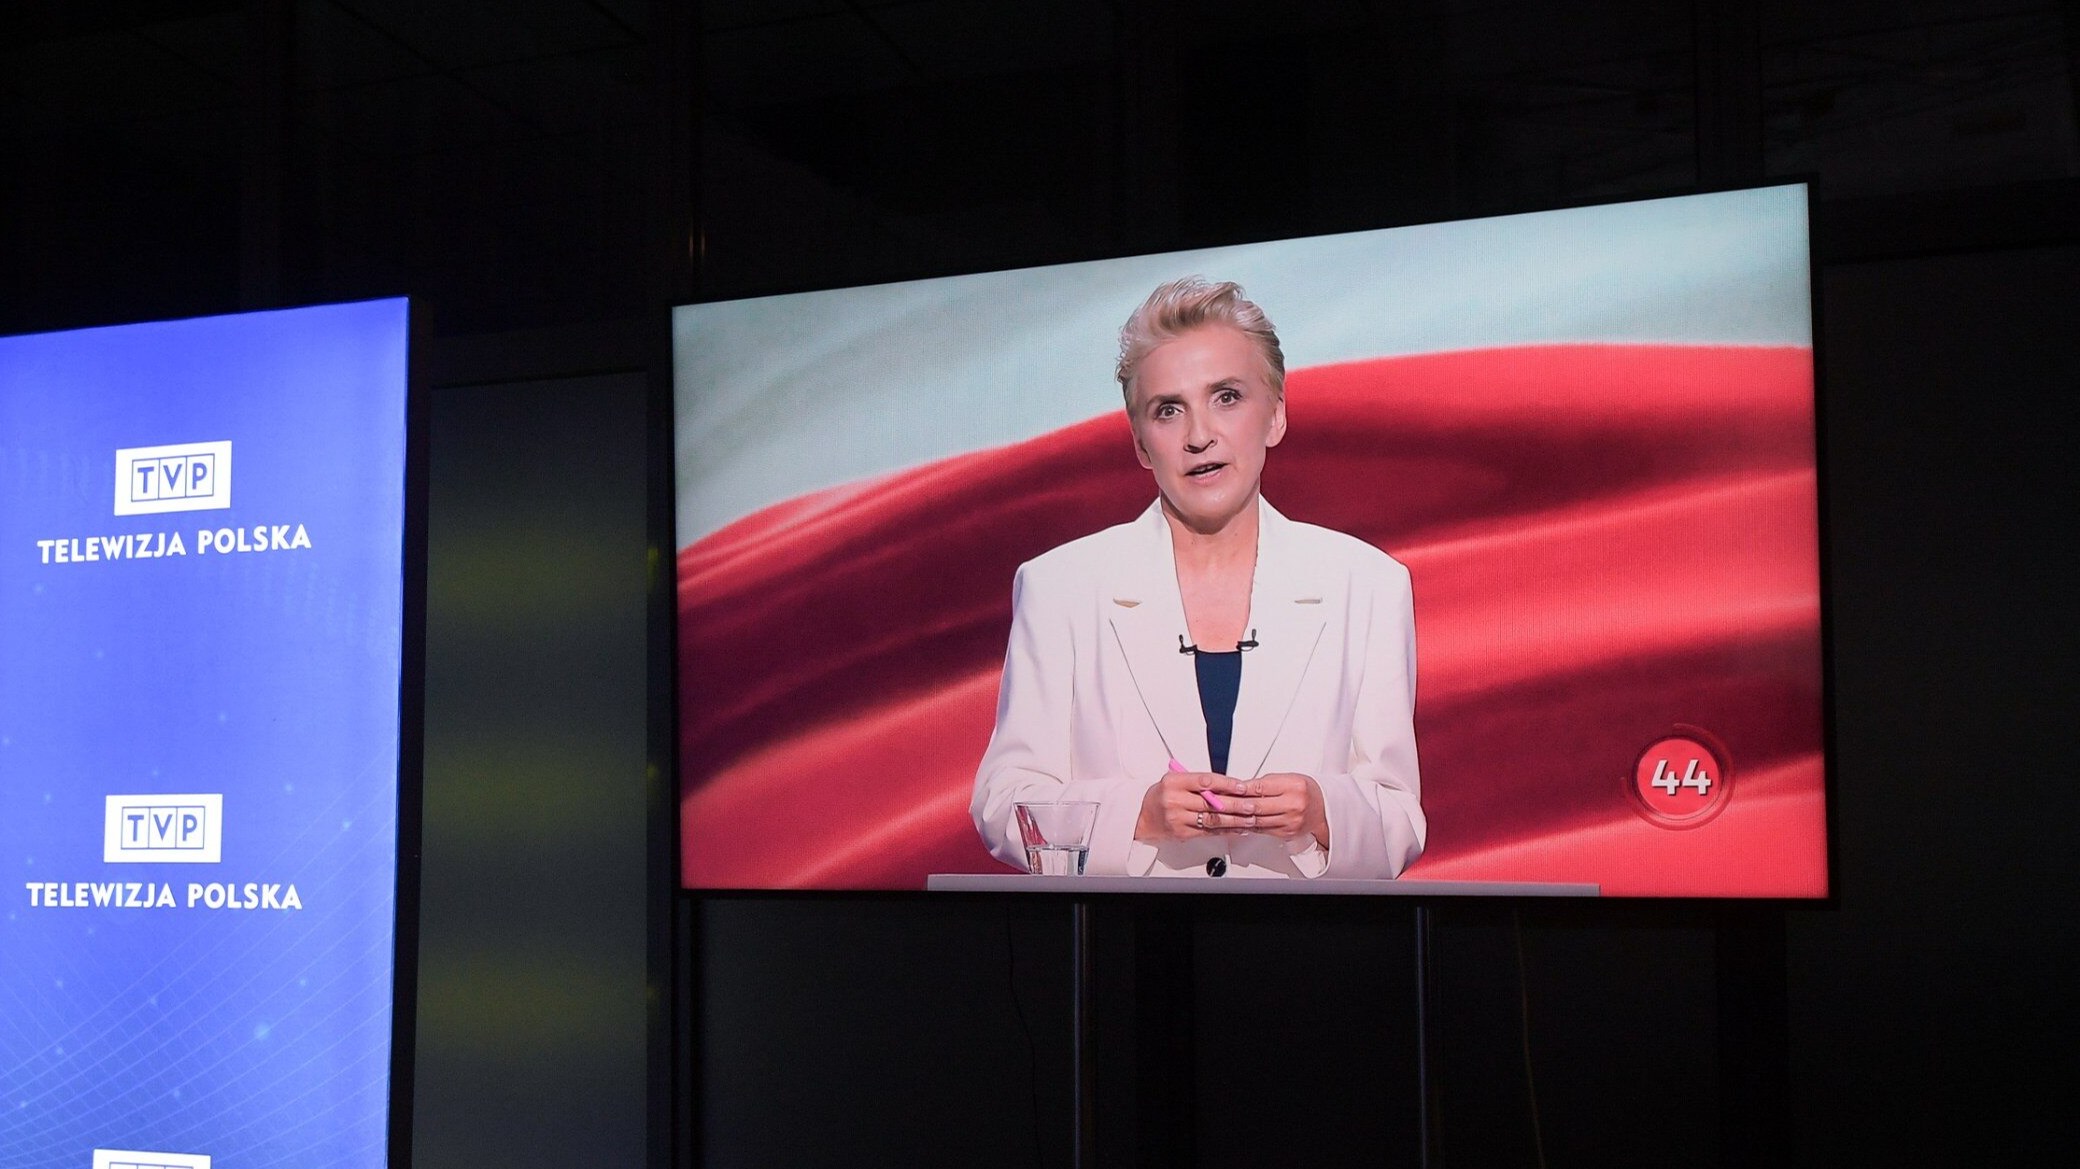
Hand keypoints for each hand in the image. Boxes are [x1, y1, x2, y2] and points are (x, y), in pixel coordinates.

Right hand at [1134, 768, 1253, 842]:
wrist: (1143, 817)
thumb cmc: (1162, 796)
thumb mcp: (1175, 781)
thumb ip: (1198, 783)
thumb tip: (1228, 785)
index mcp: (1174, 782)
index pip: (1205, 781)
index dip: (1226, 784)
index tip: (1241, 786)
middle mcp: (1175, 800)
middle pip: (1211, 803)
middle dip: (1235, 804)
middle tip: (1252, 804)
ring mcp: (1178, 818)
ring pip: (1212, 820)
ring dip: (1234, 820)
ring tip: (1249, 818)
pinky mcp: (1183, 833)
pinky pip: (1209, 832)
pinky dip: (1225, 830)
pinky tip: (1237, 828)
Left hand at [1201, 772, 1328, 848]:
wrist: (1323, 808)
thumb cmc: (1303, 790)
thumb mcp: (1287, 778)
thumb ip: (1264, 783)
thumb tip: (1239, 787)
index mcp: (1292, 786)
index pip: (1259, 788)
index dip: (1238, 789)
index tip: (1222, 789)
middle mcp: (1293, 805)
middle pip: (1256, 806)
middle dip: (1232, 805)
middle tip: (1214, 803)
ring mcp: (1290, 822)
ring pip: (1256, 821)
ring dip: (1235, 818)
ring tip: (1219, 815)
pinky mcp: (1286, 834)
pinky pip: (1261, 830)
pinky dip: (1246, 826)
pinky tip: (1234, 824)